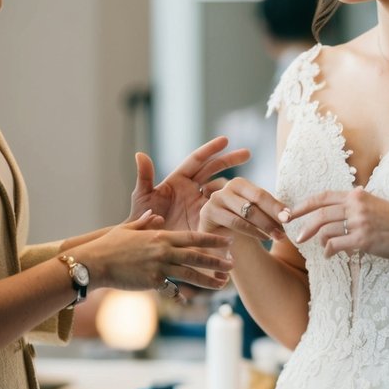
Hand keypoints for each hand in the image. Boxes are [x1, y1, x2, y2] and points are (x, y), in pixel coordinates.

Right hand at [80, 216, 232, 302]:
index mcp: (160, 236)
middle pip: (197, 255)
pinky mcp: (152, 283)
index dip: (212, 239)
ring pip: (191, 274)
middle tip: (233, 263)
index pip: (193, 237)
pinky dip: (180, 295)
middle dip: (217, 260)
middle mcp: (163, 250)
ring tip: (224, 283)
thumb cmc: (108, 245)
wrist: (95, 263)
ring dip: (209, 279)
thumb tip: (154, 216)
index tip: (227, 241)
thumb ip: (144, 222)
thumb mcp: (127, 228)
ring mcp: (159, 267)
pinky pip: (172, 289)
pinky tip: (188, 300)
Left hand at [129, 136, 250, 231]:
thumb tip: (140, 154)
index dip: (210, 149)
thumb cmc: (141, 220)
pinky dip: (232, 205)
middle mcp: (191, 189)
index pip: (196, 160)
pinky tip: (246, 204)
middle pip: (213, 169)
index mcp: (177, 180)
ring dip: (234, 183)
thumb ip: (144, 177)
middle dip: (230, 160)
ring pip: (221, 188)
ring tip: (249, 181)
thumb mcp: (142, 198)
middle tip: (247, 153)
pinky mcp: (206, 220)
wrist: (149, 248)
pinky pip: (222, 210)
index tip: (225, 140)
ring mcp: (200, 204)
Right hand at [200, 177, 292, 243]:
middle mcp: (226, 188)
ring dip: (266, 225)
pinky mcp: (208, 212)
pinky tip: (263, 238)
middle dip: (273, 215)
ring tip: (278, 236)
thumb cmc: (242, 227)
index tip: (290, 217)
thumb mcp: (256, 216)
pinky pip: (235, 222)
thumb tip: (288, 214)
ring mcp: (215, 199)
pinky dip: (252, 231)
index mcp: (239, 184)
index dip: (276, 206)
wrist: (221, 242)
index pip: (261, 194)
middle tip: (286, 229)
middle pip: (255, 199)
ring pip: (247, 211)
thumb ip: (269, 211)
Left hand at [290, 187, 388, 262]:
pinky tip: (329, 255)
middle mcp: (356, 205)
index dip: (304, 204)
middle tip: (297, 237)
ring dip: (318, 241)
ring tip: (318, 248)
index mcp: (358, 195)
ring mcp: (359, 222)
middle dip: (304, 225)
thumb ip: (358, 204)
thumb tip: (341, 207)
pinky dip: (329, 251)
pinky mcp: (363, 240)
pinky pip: (335, 245)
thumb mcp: (377, 205)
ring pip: (326, 230)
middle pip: (320, 214)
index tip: (292, 212)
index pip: (323, 196)